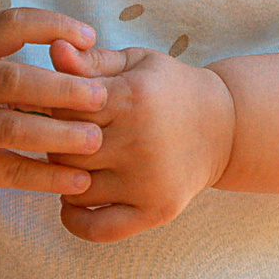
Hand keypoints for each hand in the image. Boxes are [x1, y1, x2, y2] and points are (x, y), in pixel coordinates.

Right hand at [0, 8, 107, 200]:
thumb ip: (6, 62)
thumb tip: (82, 56)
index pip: (9, 24)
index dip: (52, 26)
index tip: (90, 37)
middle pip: (12, 79)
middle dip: (62, 89)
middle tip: (102, 97)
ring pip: (10, 129)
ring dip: (58, 135)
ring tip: (96, 140)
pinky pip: (5, 171)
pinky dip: (44, 177)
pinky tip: (77, 180)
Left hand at [53, 41, 236, 241]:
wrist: (225, 126)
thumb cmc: (169, 89)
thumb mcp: (135, 64)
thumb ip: (91, 60)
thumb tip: (53, 50)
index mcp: (132, 97)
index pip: (62, 108)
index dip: (53, 110)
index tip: (59, 110)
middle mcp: (139, 140)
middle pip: (63, 150)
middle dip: (55, 145)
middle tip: (63, 140)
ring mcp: (148, 180)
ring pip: (74, 188)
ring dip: (64, 180)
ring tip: (75, 165)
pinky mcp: (156, 210)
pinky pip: (98, 228)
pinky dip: (75, 221)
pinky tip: (72, 204)